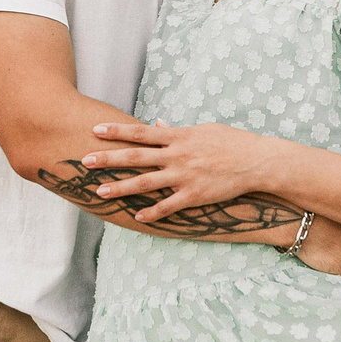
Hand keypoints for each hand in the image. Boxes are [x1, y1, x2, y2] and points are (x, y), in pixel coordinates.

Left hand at [83, 120, 282, 223]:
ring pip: (145, 183)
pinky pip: (168, 206)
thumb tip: (158, 124)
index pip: (140, 133)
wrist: (257, 161)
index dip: (116, 131)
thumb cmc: (232, 142)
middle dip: (108, 159)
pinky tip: (136, 217)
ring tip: (99, 192)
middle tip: (84, 160)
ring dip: (120, 188)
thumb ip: (177, 130)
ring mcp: (184, 177)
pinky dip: (152, 212)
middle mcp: (177, 156)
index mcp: (178, 137)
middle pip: (135, 157)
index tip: (94, 130)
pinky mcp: (194, 196)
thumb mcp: (203, 129)